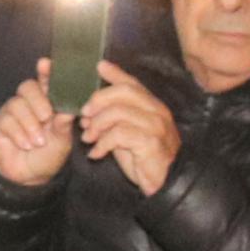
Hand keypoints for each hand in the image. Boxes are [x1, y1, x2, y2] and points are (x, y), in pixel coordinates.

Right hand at [0, 69, 74, 186]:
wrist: (29, 177)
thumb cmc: (48, 154)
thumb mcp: (61, 141)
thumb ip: (62, 125)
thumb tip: (67, 111)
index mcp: (47, 102)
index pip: (46, 81)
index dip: (45, 71)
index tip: (45, 64)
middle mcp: (28, 104)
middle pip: (27, 87)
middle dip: (38, 100)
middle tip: (46, 116)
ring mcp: (11, 113)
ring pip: (16, 104)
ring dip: (29, 124)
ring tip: (37, 142)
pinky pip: (6, 120)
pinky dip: (19, 134)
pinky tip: (26, 145)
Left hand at [76, 62, 179, 198]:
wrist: (165, 183)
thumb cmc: (143, 157)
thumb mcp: (127, 132)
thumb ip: (115, 117)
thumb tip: (90, 105)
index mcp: (152, 106)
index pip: (133, 83)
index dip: (115, 73)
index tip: (98, 67)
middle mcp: (157, 111)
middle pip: (124, 92)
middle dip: (98, 101)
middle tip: (84, 116)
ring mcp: (155, 126)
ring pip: (118, 112)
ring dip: (96, 125)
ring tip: (87, 138)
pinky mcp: (150, 142)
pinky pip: (119, 135)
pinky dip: (102, 144)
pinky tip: (96, 154)